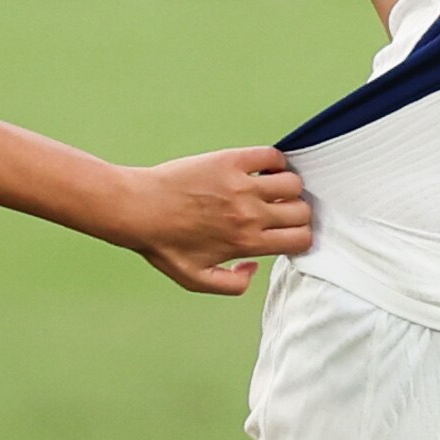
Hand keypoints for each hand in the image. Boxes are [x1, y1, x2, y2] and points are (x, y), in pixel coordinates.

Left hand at [124, 146, 313, 294]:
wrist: (137, 208)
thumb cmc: (163, 244)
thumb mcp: (194, 280)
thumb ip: (232, 284)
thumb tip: (254, 267)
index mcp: (246, 243)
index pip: (301, 239)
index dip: (300, 238)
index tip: (287, 234)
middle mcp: (249, 214)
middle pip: (302, 211)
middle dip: (298, 214)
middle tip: (280, 213)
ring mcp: (241, 185)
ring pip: (292, 182)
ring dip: (288, 187)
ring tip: (272, 190)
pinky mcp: (229, 161)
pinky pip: (271, 155)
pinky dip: (275, 161)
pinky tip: (262, 169)